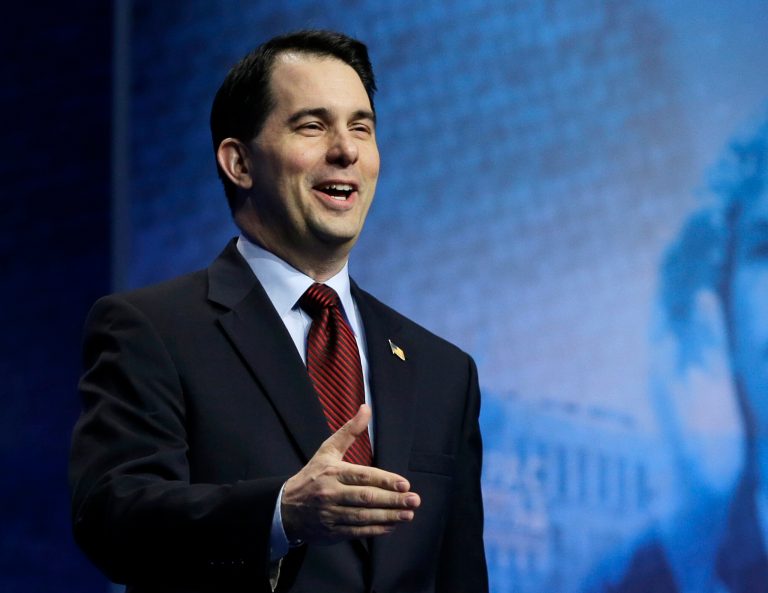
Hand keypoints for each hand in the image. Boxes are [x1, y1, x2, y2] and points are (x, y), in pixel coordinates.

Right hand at [281, 404, 420, 543]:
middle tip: (414, 500)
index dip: (385, 480)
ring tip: (408, 515)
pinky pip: (357, 531)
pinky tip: (392, 526)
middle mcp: (331, 493)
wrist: (285, 507)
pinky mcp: (332, 532)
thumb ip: (349, 431)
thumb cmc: (312, 475)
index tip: (405, 484)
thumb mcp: (327, 450)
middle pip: (365, 498)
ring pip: (363, 516)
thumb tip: (366, 408)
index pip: (363, 476)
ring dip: (388, 517)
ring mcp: (331, 514)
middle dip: (392, 500)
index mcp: (332, 472)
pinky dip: (375, 530)